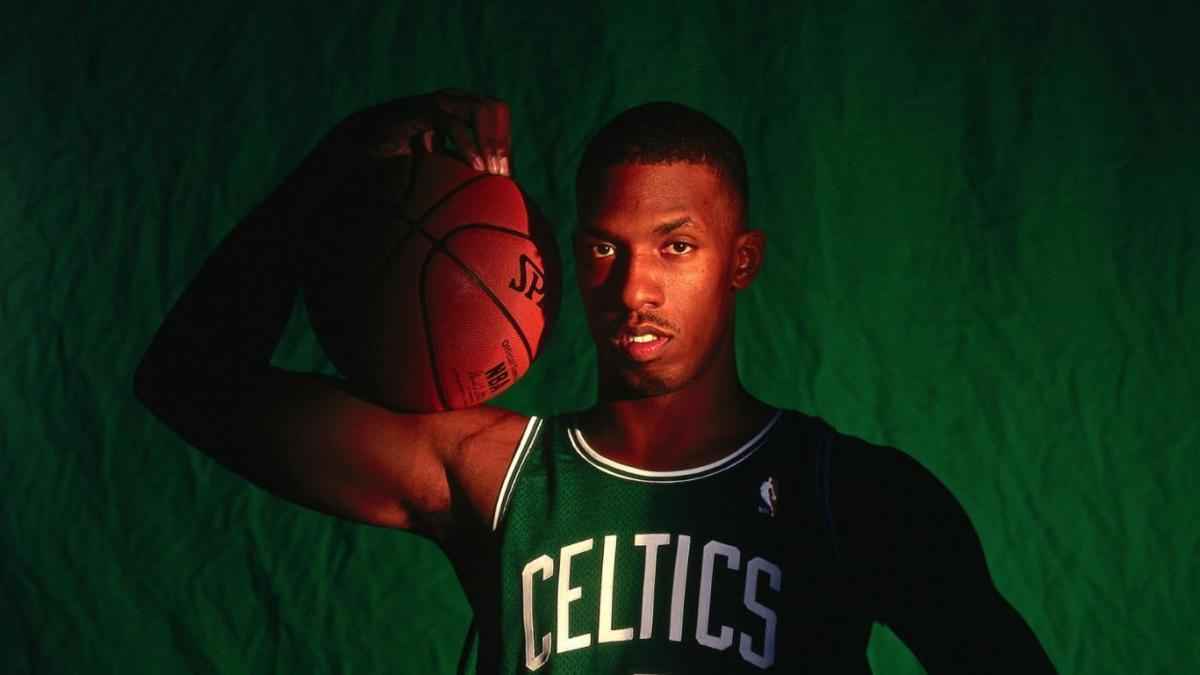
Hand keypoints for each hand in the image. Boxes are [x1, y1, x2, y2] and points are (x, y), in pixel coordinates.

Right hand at [328, 89, 511, 175]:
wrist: (364, 141)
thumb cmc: (404, 156)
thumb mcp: (440, 163)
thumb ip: (461, 171)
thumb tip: (492, 194)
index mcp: (462, 108)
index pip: (498, 116)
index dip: (505, 142)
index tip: (505, 177)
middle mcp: (455, 99)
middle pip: (495, 108)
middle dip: (501, 142)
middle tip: (502, 176)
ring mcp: (440, 101)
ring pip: (481, 109)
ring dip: (490, 142)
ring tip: (489, 172)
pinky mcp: (422, 109)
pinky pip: (452, 121)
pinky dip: (467, 144)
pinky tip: (474, 166)